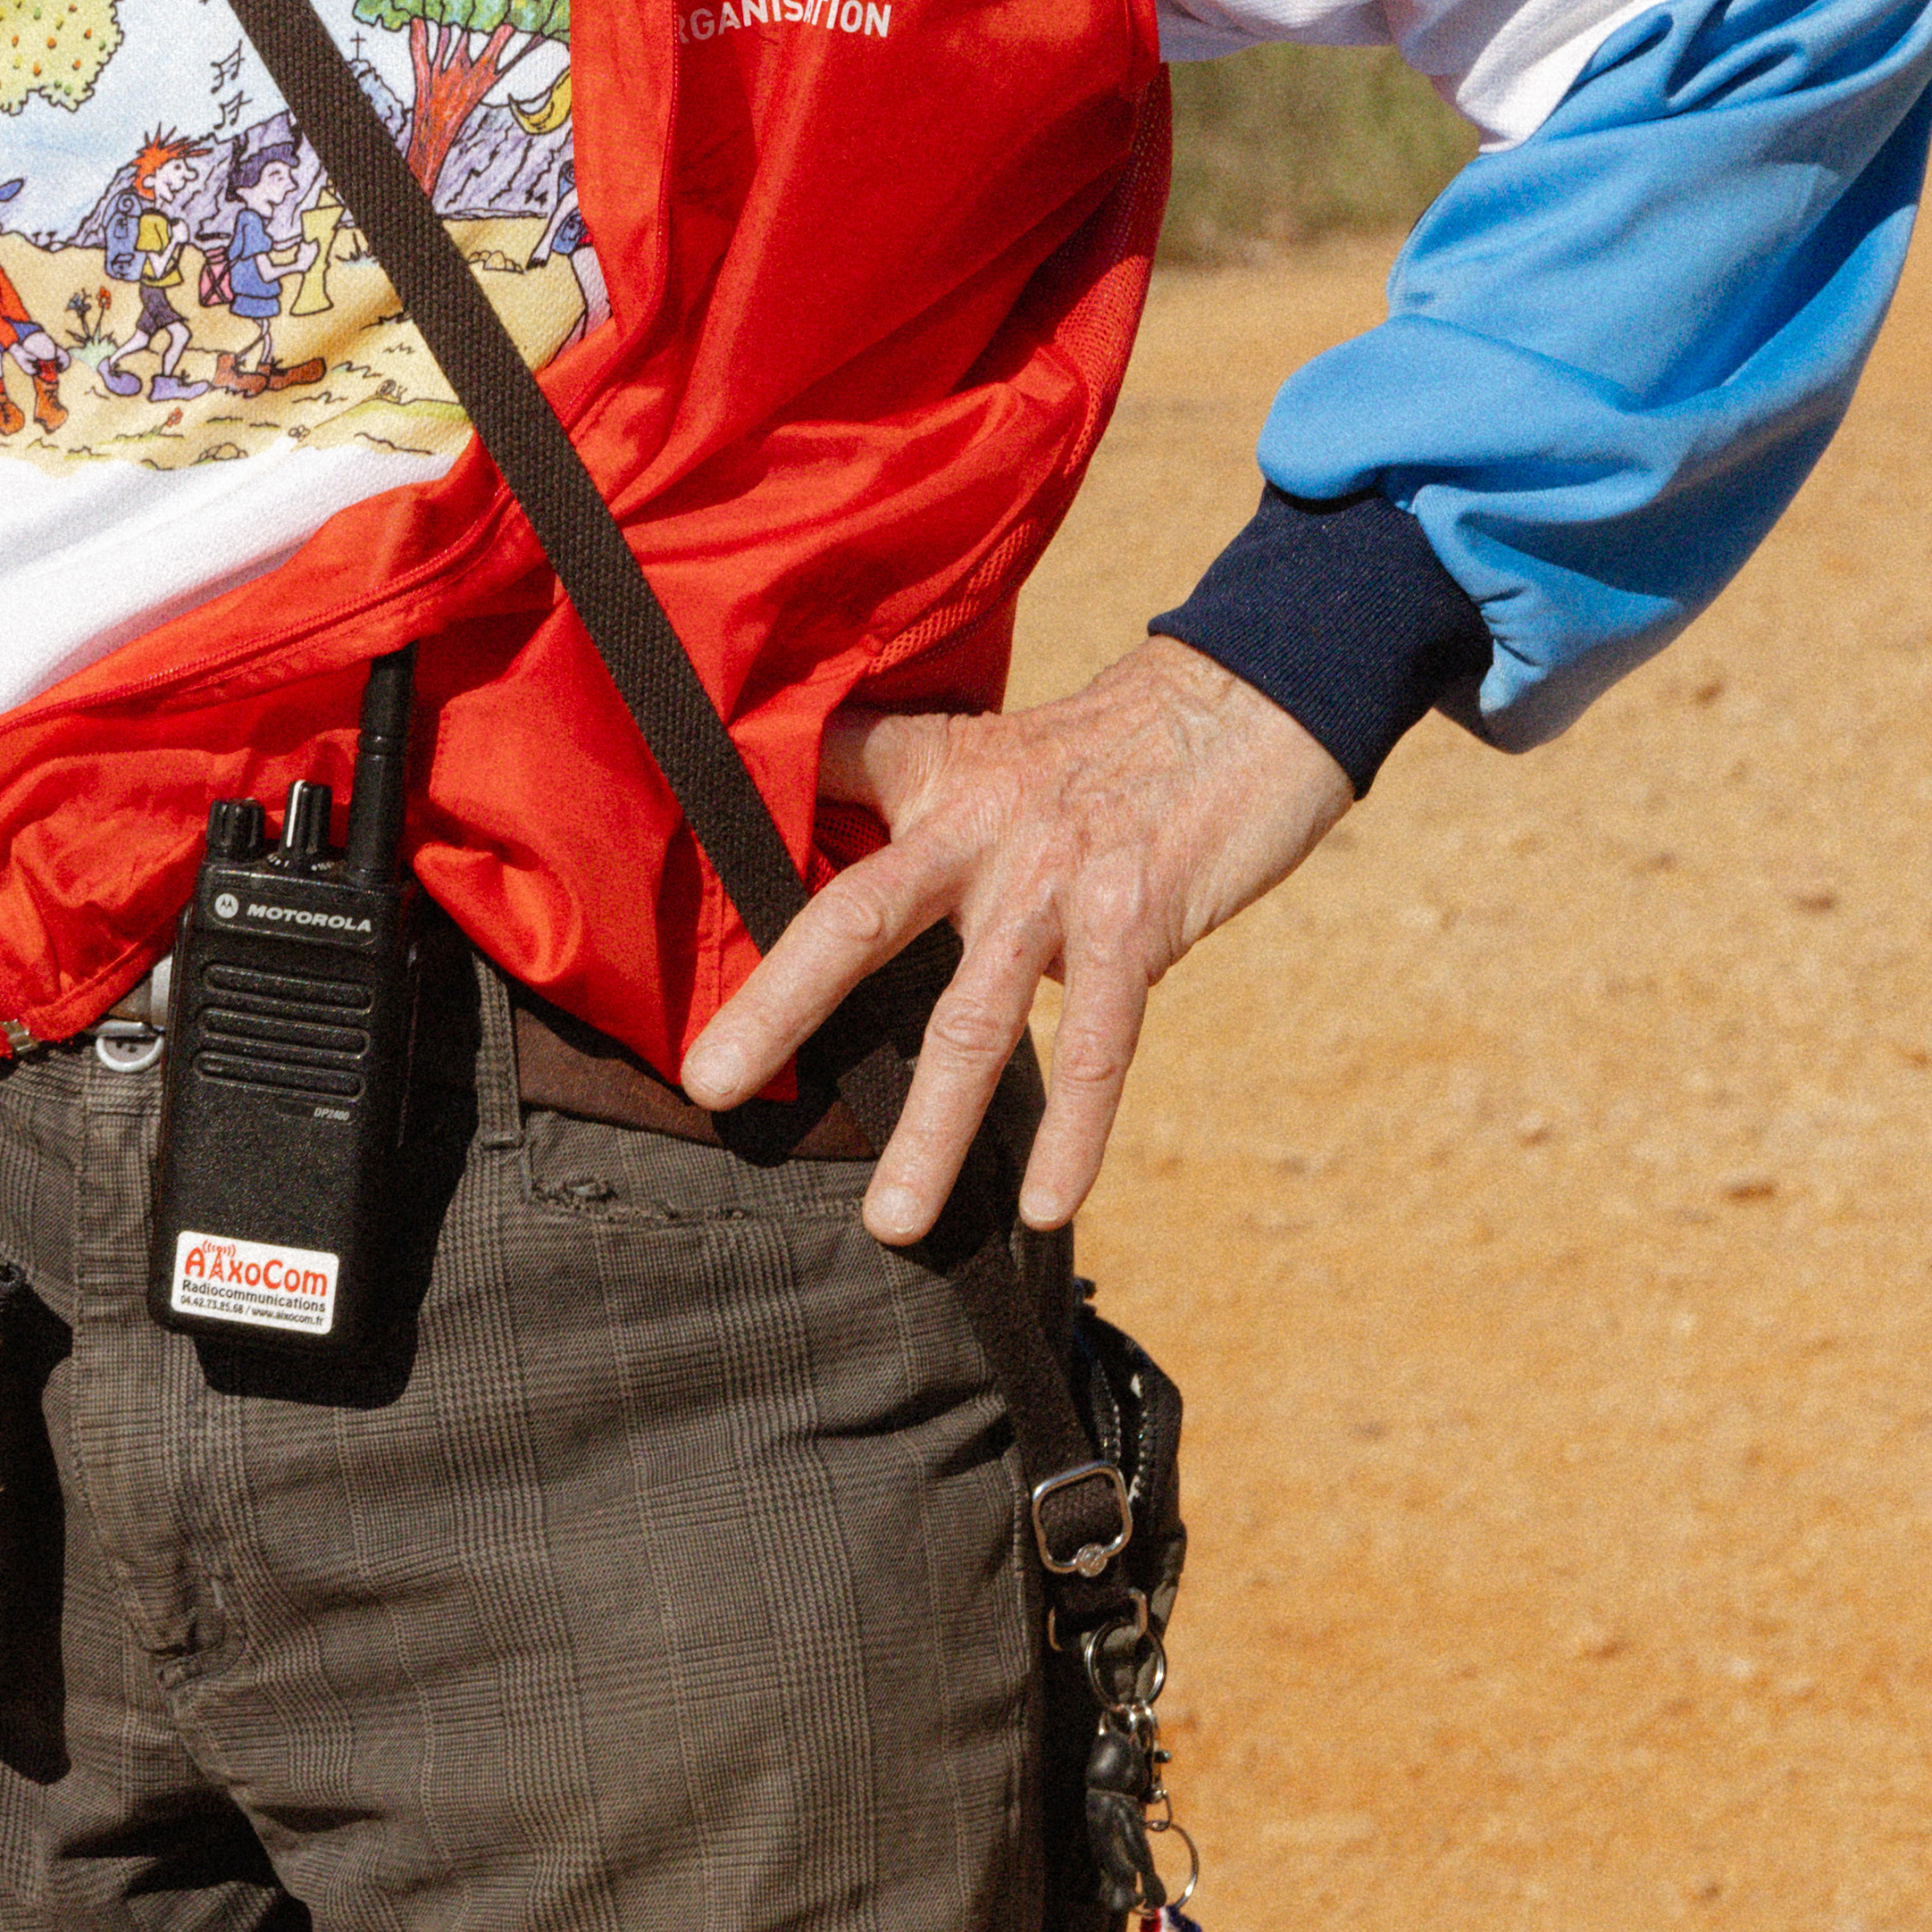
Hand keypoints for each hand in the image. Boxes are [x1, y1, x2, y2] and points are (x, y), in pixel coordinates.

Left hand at [683, 640, 1356, 1247]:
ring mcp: (1058, 882)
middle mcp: (980, 835)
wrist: (1242, 708)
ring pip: (977, 1018)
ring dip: (932, 1127)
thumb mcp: (971, 743)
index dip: (747, 892)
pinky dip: (1072, 1134)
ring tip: (892, 1224)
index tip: (688, 967)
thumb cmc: (1096, 746)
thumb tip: (770, 791)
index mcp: (931, 792)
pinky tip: (1042, 1206)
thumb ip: (874, 771)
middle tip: (708, 1086)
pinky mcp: (1137, 922)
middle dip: (780, 1008)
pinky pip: (1098, 1047)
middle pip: (858, 923)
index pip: (817, 840)